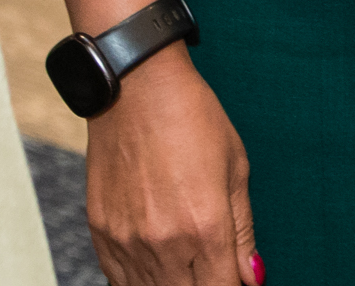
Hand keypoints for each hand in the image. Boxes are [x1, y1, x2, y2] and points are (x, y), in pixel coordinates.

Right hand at [83, 49, 258, 284]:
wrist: (135, 88)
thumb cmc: (194, 120)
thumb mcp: (236, 169)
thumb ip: (243, 232)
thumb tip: (252, 279)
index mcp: (206, 226)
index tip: (235, 279)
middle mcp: (165, 243)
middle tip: (212, 269)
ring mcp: (128, 241)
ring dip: (174, 285)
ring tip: (186, 262)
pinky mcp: (102, 234)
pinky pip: (120, 281)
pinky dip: (141, 281)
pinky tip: (158, 264)